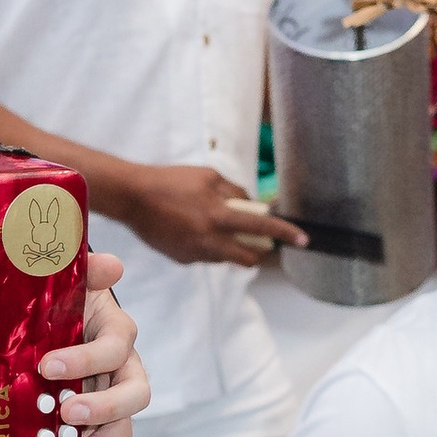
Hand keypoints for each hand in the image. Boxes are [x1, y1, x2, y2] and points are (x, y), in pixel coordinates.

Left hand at [38, 253, 147, 436]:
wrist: (41, 324)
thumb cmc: (55, 303)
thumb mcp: (64, 283)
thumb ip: (84, 271)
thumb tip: (112, 265)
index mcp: (115, 331)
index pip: (117, 344)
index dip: (87, 358)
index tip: (47, 366)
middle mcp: (122, 367)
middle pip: (136, 392)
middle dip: (104, 405)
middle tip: (65, 411)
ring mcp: (112, 398)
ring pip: (124, 425)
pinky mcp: (98, 423)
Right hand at [120, 163, 305, 266]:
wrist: (133, 198)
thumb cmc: (171, 181)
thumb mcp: (209, 177)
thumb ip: (234, 192)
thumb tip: (251, 205)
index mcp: (219, 216)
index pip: (261, 228)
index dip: (285, 234)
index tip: (304, 240)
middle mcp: (210, 240)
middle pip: (248, 259)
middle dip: (257, 252)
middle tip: (256, 240)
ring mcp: (195, 253)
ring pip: (226, 258)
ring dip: (230, 246)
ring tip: (212, 225)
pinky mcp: (182, 259)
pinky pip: (205, 256)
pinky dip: (208, 246)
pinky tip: (192, 229)